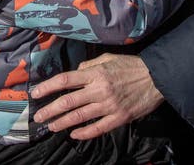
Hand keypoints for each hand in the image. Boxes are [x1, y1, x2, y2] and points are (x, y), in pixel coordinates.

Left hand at [31, 54, 163, 139]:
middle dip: (50, 110)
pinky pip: (98, 128)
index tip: (36, 93)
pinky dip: (84, 133)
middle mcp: (99, 89)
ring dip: (63, 122)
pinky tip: (74, 134)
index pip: (65, 80)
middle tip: (38, 116)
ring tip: (52, 125)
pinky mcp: (119, 118)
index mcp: (96, 73)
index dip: (48, 87)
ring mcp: (109, 105)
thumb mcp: (108, 58)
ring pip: (80, 116)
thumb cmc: (131, 66)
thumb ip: (89, 65)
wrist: (157, 78)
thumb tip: (75, 73)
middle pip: (68, 101)